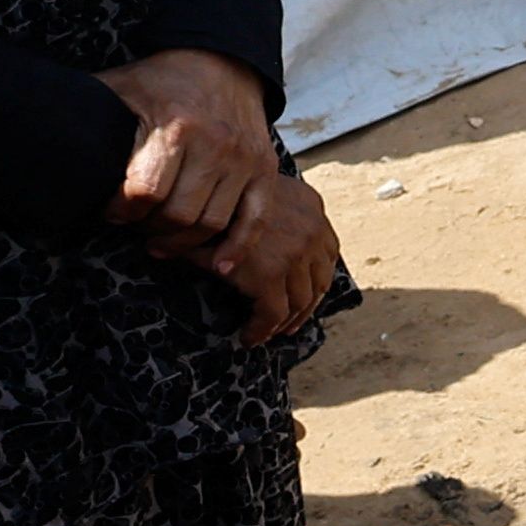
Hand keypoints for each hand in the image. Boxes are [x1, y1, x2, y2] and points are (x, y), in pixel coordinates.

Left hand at [100, 47, 278, 257]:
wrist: (222, 61)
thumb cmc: (162, 80)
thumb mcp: (122, 87)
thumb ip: (91, 112)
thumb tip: (44, 131)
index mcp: (176, 126)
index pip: (145, 192)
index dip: (121, 210)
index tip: (111, 211)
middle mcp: (216, 145)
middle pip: (178, 215)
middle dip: (149, 228)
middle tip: (135, 224)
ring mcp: (244, 160)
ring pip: (211, 224)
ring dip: (181, 242)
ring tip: (161, 240)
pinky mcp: (265, 170)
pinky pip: (255, 221)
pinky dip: (237, 248)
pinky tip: (220, 266)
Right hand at [202, 163, 344, 345]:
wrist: (199, 188)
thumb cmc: (218, 189)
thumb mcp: (255, 190)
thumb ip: (270, 212)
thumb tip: (267, 243)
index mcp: (310, 205)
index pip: (327, 251)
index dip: (317, 277)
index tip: (307, 292)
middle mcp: (311, 229)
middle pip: (320, 280)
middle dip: (306, 306)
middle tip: (290, 321)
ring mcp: (294, 254)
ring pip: (300, 302)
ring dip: (287, 321)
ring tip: (270, 331)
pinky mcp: (269, 276)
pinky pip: (272, 315)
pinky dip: (262, 330)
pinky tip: (249, 336)